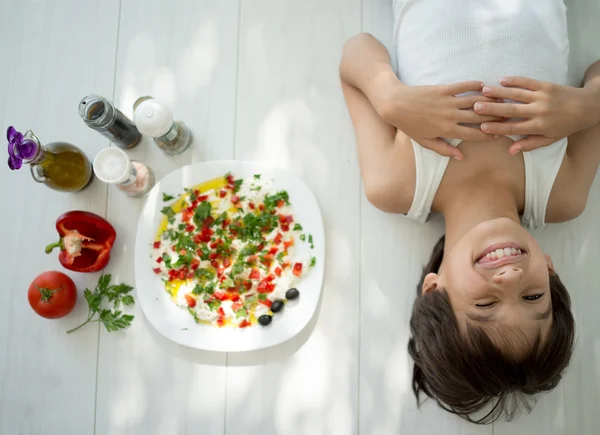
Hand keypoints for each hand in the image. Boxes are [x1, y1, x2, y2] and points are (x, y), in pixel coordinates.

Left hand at [377, 81, 499, 159]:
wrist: (396, 105)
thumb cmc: (410, 126)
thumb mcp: (425, 142)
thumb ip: (444, 149)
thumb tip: (461, 157)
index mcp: (447, 130)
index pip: (474, 134)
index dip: (489, 135)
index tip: (500, 135)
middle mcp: (450, 116)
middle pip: (479, 118)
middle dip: (496, 118)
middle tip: (509, 117)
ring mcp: (448, 102)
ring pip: (474, 102)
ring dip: (489, 101)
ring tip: (502, 101)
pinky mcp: (444, 89)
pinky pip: (463, 86)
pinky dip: (474, 85)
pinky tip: (484, 86)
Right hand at [474, 77, 599, 153]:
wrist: (587, 107)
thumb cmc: (566, 126)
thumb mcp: (549, 139)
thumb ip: (529, 144)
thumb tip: (510, 150)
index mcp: (539, 126)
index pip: (514, 128)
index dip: (497, 128)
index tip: (481, 127)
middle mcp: (539, 111)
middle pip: (511, 110)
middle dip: (492, 108)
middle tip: (475, 107)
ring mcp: (542, 97)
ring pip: (517, 94)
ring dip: (499, 92)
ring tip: (484, 91)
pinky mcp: (546, 85)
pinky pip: (527, 82)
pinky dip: (515, 80)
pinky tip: (502, 80)